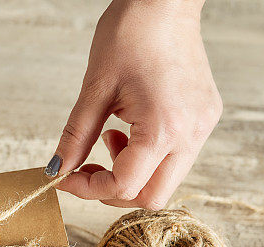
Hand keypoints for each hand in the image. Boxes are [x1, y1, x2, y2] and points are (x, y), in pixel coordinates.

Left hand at [47, 0, 221, 209]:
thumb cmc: (131, 33)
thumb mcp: (94, 89)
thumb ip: (75, 137)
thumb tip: (57, 170)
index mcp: (164, 128)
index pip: (125, 186)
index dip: (89, 188)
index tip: (67, 177)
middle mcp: (191, 134)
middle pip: (152, 197)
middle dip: (114, 191)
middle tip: (90, 168)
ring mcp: (203, 128)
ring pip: (166, 181)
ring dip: (132, 174)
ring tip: (112, 137)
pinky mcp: (206, 119)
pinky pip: (176, 158)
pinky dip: (148, 158)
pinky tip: (132, 129)